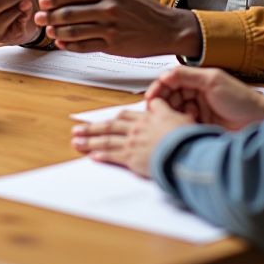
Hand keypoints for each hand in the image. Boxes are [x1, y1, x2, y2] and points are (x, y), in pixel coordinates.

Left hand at [34, 0, 202, 56]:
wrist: (167, 28)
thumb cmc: (143, 9)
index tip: (42, 2)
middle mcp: (109, 8)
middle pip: (70, 12)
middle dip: (49, 16)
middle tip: (38, 18)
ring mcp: (110, 28)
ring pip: (74, 30)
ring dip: (57, 32)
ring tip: (49, 32)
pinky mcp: (112, 45)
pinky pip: (83, 46)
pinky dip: (69, 45)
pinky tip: (62, 43)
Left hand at [71, 98, 193, 176]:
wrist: (184, 150)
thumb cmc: (187, 137)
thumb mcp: (184, 118)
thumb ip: (173, 114)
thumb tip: (178, 105)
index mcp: (148, 117)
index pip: (127, 115)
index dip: (116, 118)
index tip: (109, 119)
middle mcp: (137, 128)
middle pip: (110, 126)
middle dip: (92, 128)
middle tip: (77, 129)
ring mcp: (132, 142)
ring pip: (106, 139)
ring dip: (89, 141)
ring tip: (76, 142)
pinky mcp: (131, 157)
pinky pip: (112, 155)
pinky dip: (101, 155)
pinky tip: (91, 156)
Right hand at [146, 66, 263, 129]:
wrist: (258, 122)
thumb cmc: (241, 100)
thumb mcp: (213, 81)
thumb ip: (188, 75)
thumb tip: (165, 74)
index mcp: (198, 80)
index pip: (170, 81)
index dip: (159, 89)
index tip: (150, 98)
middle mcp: (196, 94)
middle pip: (170, 96)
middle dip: (163, 103)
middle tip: (158, 111)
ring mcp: (198, 111)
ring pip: (175, 111)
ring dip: (173, 114)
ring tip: (179, 118)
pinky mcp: (201, 126)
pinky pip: (183, 124)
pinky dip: (181, 125)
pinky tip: (188, 125)